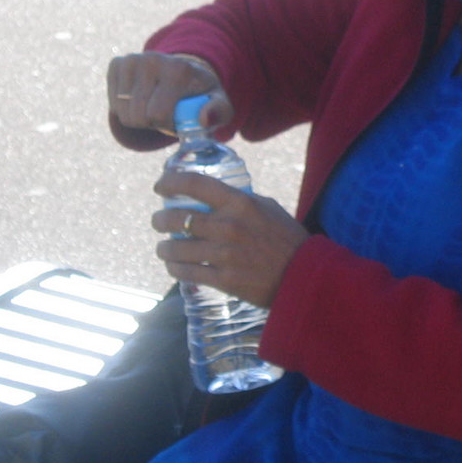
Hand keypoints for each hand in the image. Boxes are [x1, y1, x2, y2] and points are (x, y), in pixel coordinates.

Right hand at [107, 52, 231, 134]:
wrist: (184, 73)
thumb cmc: (200, 95)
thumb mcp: (218, 104)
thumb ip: (219, 112)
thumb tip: (204, 119)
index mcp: (179, 69)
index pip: (158, 114)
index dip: (166, 125)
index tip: (176, 118)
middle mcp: (153, 59)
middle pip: (138, 116)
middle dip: (151, 123)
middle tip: (164, 114)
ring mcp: (133, 60)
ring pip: (123, 112)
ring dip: (138, 118)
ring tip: (153, 107)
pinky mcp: (117, 64)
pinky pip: (113, 103)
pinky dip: (124, 108)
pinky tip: (140, 100)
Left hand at [152, 171, 307, 309]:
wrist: (303, 276)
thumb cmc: (288, 239)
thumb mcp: (267, 208)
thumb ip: (240, 201)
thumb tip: (215, 198)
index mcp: (240, 203)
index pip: (195, 184)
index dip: (171, 182)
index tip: (160, 186)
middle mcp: (229, 226)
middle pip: (178, 218)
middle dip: (160, 219)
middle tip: (158, 220)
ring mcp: (224, 255)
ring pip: (177, 248)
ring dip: (164, 247)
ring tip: (163, 248)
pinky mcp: (224, 280)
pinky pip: (187, 273)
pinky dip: (175, 268)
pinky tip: (174, 266)